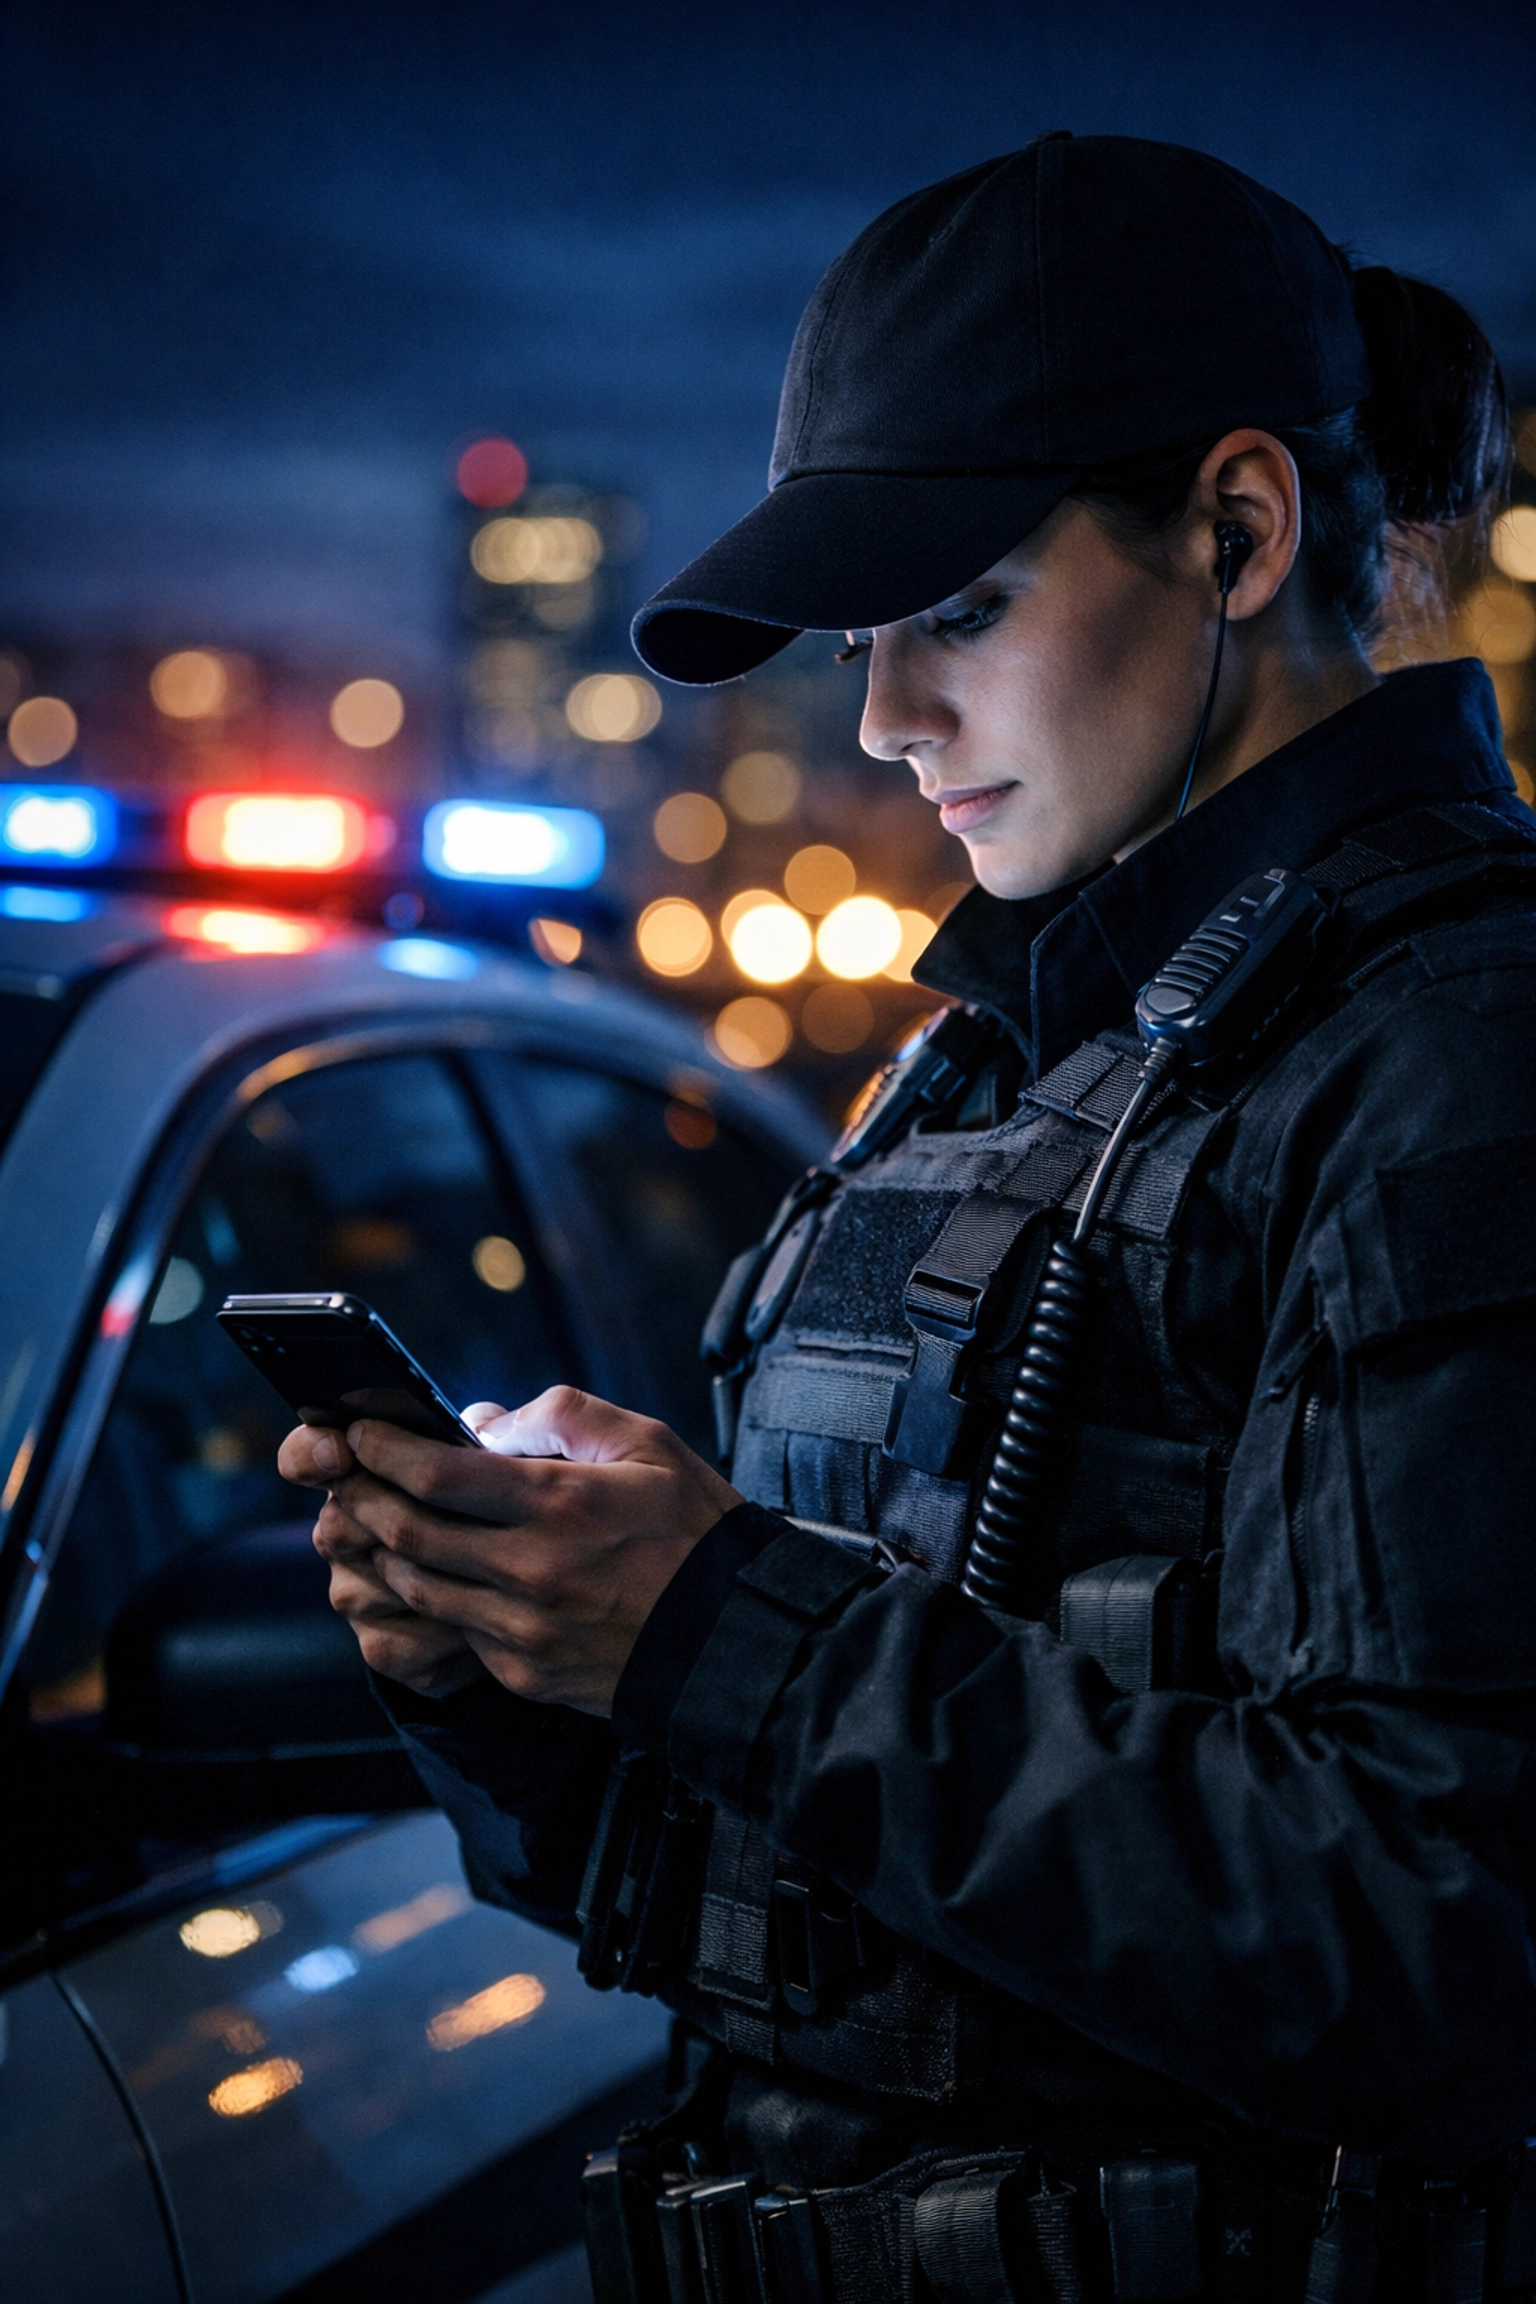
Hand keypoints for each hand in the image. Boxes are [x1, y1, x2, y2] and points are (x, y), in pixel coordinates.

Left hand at [281, 1390, 739, 1715]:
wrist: (736, 1642)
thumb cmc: (697, 1532)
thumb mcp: (648, 1446)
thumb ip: (562, 1417)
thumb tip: (483, 1421)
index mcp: (562, 1505)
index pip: (437, 1474)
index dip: (384, 1448)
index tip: (361, 1429)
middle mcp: (532, 1571)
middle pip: (408, 1532)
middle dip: (364, 1495)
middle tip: (349, 1470)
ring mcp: (524, 1630)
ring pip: (418, 1587)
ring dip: (386, 1549)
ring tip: (377, 1518)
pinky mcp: (525, 1672)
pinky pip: (455, 1630)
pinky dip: (435, 1595)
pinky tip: (435, 1571)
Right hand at [281, 1412, 496, 1696]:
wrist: (526, 1593)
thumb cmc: (509, 1505)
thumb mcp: (503, 1454)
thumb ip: (484, 1431)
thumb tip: (481, 1429)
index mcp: (360, 1472)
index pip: (304, 1456)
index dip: (310, 1452)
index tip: (341, 1449)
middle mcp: (343, 1531)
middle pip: (338, 1524)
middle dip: (400, 1522)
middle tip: (463, 1519)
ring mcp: (354, 1591)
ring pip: (367, 1586)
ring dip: (432, 1580)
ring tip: (491, 1573)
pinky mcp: (380, 1645)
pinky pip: (397, 1642)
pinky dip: (445, 1631)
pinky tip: (484, 1620)